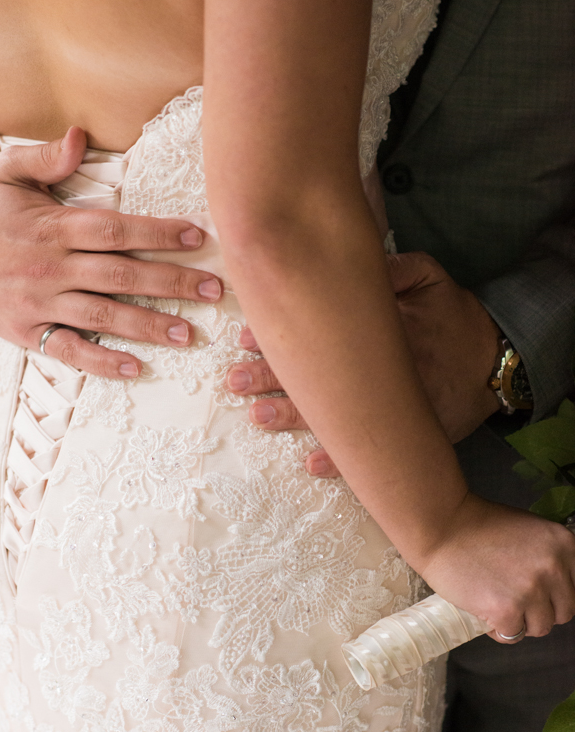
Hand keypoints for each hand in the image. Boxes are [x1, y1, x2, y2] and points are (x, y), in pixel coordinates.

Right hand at [0, 127, 221, 375]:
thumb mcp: (5, 171)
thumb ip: (46, 157)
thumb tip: (82, 136)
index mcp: (53, 225)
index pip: (116, 230)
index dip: (160, 234)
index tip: (198, 237)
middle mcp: (50, 266)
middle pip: (120, 275)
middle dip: (171, 282)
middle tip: (213, 290)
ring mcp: (38, 302)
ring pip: (102, 316)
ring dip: (147, 325)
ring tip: (188, 333)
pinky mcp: (26, 330)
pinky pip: (67, 350)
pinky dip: (100, 362)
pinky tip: (134, 368)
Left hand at [226, 252, 501, 474]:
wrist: (495, 363)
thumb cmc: (455, 316)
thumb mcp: (430, 280)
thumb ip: (396, 269)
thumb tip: (360, 265)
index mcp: (382, 330)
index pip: (323, 331)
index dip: (284, 334)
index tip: (248, 338)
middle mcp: (384, 370)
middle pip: (320, 375)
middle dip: (273, 378)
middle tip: (235, 380)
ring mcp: (396, 406)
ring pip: (337, 414)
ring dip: (293, 417)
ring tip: (257, 416)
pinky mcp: (409, 432)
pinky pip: (373, 452)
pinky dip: (344, 461)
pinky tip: (315, 466)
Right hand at [418, 494, 574, 643]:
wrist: (441, 526)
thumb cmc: (476, 526)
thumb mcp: (528, 531)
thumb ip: (548, 556)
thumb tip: (557, 588)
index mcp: (564, 545)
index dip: (554, 592)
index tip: (537, 590)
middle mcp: (554, 568)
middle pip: (564, 611)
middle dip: (540, 609)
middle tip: (513, 596)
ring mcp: (531, 591)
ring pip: (541, 628)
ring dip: (521, 621)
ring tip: (496, 600)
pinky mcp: (507, 611)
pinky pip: (513, 635)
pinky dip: (498, 629)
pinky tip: (483, 608)